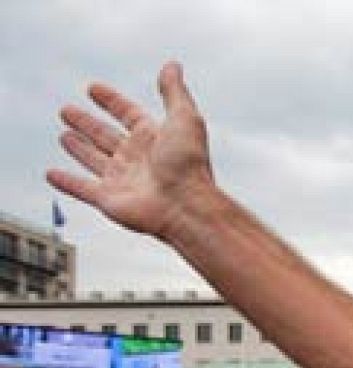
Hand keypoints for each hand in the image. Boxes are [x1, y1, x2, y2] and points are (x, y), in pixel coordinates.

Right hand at [47, 62, 217, 241]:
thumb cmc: (189, 164)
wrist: (186, 206)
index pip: (128, 114)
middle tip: (66, 111)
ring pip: (94, 160)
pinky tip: (51, 174)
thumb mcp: (185, 119)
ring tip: (64, 136)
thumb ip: (174, 92)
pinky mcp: (109, 200)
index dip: (111, 101)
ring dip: (78, 149)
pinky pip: (81, 188)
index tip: (93, 88)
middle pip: (106, 136)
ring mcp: (122, 180)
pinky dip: (66, 182)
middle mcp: (138, 159)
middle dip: (87, 124)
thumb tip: (172, 65)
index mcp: (154, 138)